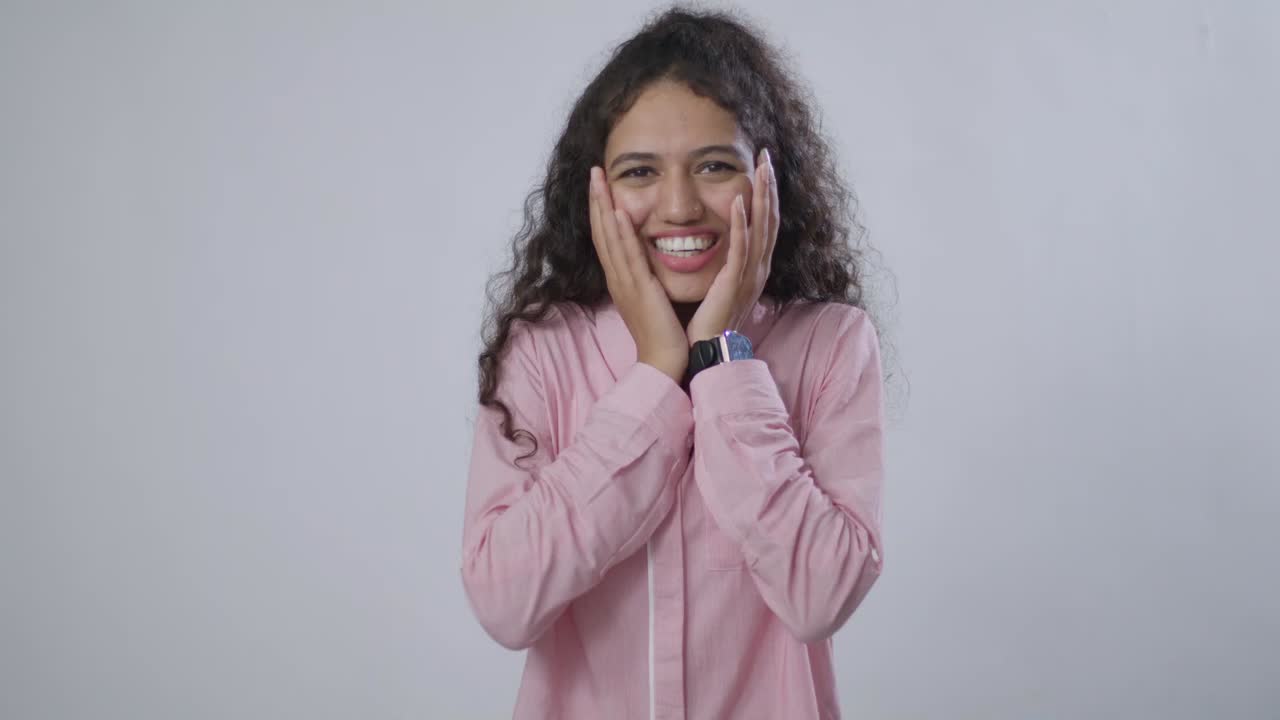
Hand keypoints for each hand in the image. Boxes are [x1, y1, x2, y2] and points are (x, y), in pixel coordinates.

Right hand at [588, 166, 688, 383]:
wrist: (665, 360)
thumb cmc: (665, 332)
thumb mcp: (652, 296)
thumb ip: (649, 275)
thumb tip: (650, 259)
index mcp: (621, 278)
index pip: (606, 236)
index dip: (601, 209)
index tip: (600, 184)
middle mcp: (617, 278)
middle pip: (601, 232)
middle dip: (597, 200)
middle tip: (594, 171)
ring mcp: (625, 284)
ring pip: (609, 239)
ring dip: (604, 207)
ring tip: (600, 180)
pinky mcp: (638, 291)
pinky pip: (628, 258)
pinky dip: (621, 234)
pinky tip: (618, 213)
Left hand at [686, 147, 778, 344]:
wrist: (704, 354)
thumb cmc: (707, 320)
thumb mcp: (720, 284)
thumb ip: (724, 262)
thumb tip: (716, 241)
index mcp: (752, 267)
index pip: (765, 223)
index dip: (766, 194)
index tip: (763, 166)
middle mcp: (757, 269)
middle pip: (769, 220)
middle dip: (769, 187)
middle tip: (767, 156)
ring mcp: (748, 277)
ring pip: (761, 230)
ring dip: (762, 198)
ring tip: (761, 170)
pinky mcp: (734, 286)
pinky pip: (741, 251)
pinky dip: (741, 226)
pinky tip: (739, 202)